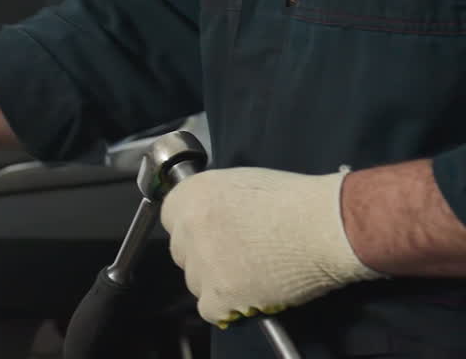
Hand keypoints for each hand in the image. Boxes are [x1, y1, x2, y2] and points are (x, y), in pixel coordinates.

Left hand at [161, 167, 378, 326]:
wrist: (320, 226)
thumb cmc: (291, 198)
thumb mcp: (241, 182)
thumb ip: (214, 199)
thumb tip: (209, 215)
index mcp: (194, 194)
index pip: (170, 216)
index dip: (192, 226)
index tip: (207, 231)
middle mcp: (190, 227)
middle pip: (181, 251)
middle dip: (202, 253)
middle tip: (232, 253)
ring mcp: (203, 263)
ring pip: (194, 281)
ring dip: (215, 279)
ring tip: (248, 271)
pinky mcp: (219, 296)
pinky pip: (209, 308)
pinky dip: (226, 305)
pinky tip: (248, 291)